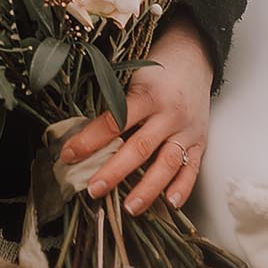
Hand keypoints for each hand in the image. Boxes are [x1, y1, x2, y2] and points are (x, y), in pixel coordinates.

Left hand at [58, 21, 213, 215]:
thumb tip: (78, 134)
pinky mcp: (200, 142)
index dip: (89, 140)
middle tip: (93, 189)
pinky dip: (182, 188)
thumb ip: (114, 104)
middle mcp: (169, 114)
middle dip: (115, 171)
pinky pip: (192, 168)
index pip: (115, 122)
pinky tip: (170, 204)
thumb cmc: (155, 71)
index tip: (67, 155)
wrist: (193, 58)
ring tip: (129, 208)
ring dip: (147, 189)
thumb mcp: (131, 78)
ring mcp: (187, 130)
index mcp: (147, 95)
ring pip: (167, 163)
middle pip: (140, 147)